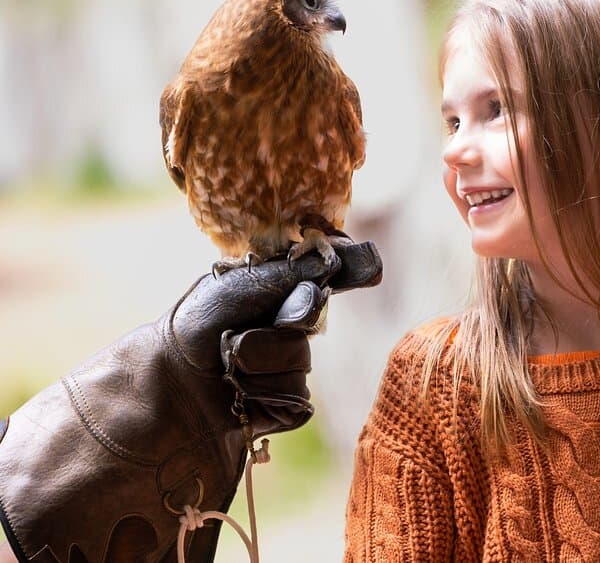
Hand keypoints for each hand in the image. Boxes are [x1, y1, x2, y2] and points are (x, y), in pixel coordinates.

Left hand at [0, 239, 381, 562]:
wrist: (157, 394)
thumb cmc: (186, 335)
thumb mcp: (231, 292)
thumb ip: (285, 278)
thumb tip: (335, 263)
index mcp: (272, 295)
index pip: (321, 280)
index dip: (346, 271)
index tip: (368, 267)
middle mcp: (282, 329)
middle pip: (311, 322)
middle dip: (273, 330)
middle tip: (232, 339)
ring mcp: (283, 370)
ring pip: (300, 364)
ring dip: (257, 367)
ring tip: (223, 372)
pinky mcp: (281, 409)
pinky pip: (294, 400)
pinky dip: (260, 398)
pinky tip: (234, 400)